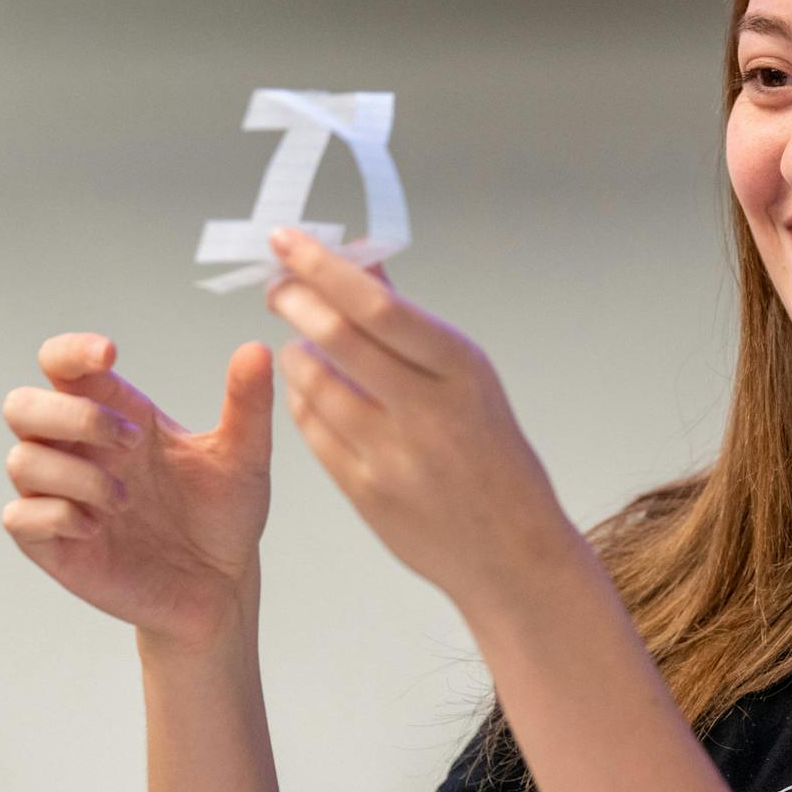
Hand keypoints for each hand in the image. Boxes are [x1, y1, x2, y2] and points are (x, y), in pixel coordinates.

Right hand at [1, 332, 274, 648]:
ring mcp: (61, 497)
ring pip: (21, 461)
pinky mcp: (53, 544)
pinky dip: (57, 516)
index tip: (109, 354)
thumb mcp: (244, 457)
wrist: (221, 587)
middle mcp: (80, 451)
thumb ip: (247, 404)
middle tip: (132, 441)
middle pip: (22, 405)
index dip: (71, 351)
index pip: (64, 366)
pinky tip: (98, 527)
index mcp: (117, 415)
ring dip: (76, 474)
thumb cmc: (224, 516)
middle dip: (71, 415)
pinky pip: (19, 518)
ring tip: (127, 499)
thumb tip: (256, 350)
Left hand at [263, 228, 580, 614]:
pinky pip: (311, 431)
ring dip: (296, 352)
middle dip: (294, 301)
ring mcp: (393, 457)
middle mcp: (428, 411)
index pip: (379, 306)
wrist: (512, 551)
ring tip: (305, 345)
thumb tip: (361, 259)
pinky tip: (313, 392)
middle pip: (337, 338)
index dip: (323, 268)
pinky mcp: (366, 494)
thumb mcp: (467, 378)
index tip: (288, 241)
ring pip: (312, 384)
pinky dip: (303, 400)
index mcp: (462, 371)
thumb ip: (407, 320)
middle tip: (279, 286)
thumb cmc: (493, 454)